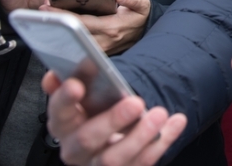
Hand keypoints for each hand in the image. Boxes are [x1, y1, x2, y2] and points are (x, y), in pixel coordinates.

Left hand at [42, 0, 151, 54]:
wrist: (147, 31)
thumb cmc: (141, 17)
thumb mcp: (141, 3)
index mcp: (112, 27)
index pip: (82, 22)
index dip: (63, 15)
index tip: (48, 7)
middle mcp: (104, 41)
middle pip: (72, 34)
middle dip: (56, 23)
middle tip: (41, 11)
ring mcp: (100, 50)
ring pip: (73, 43)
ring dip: (59, 33)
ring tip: (46, 20)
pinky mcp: (99, 53)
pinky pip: (79, 47)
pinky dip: (67, 40)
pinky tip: (57, 31)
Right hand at [43, 72, 186, 165]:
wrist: (115, 133)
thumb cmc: (99, 109)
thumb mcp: (89, 94)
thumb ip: (77, 81)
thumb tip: (55, 75)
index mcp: (63, 125)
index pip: (58, 112)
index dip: (65, 100)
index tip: (77, 86)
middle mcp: (76, 149)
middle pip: (86, 140)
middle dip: (111, 120)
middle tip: (135, 102)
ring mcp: (98, 164)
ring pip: (114, 159)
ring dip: (140, 136)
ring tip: (160, 114)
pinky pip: (142, 162)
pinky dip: (162, 141)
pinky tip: (176, 122)